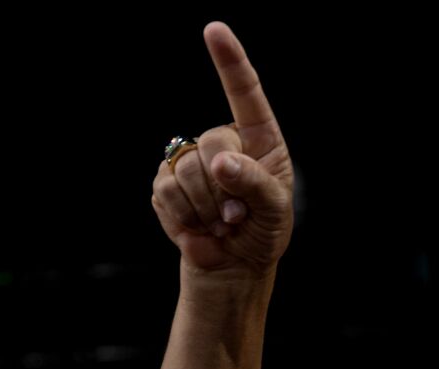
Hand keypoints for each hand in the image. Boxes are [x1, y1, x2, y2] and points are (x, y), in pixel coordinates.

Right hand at [150, 22, 293, 279]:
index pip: (244, 91)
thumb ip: (255, 183)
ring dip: (206, 209)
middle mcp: (222, 141)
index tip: (213, 29)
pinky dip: (184, 219)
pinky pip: (166, 191)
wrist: (232, 268)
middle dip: (225, 188)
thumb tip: (221, 163)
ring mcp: (189, 160)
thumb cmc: (262, 233)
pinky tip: (199, 229)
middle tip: (236, 218)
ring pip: (186, 170)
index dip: (229, 60)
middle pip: (212, 144)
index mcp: (257, 137)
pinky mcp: (165, 184)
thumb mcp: (274, 210)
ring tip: (219, 225)